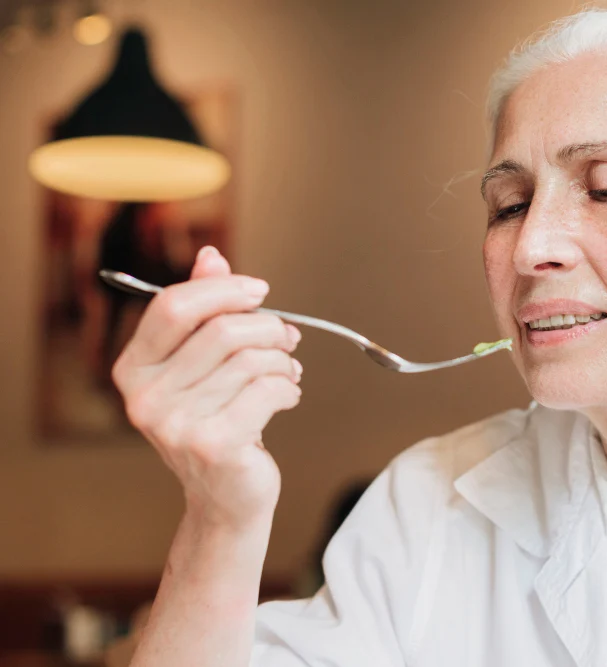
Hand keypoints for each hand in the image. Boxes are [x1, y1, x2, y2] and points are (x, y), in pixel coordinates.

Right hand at [111, 247, 302, 529]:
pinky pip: (268, 390)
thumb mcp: (202, 365)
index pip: (174, 306)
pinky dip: (288, 388)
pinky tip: (286, 396)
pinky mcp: (213, 444)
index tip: (260, 291)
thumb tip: (211, 255)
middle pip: (222, 330)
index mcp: (133, 369)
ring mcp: (175, 424)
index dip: (224, 290)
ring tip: (287, 372)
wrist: (226, 497)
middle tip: (288, 339)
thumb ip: (202, 309)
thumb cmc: (217, 420)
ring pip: (252, 360)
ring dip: (282, 361)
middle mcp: (145, 397)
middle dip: (268, 328)